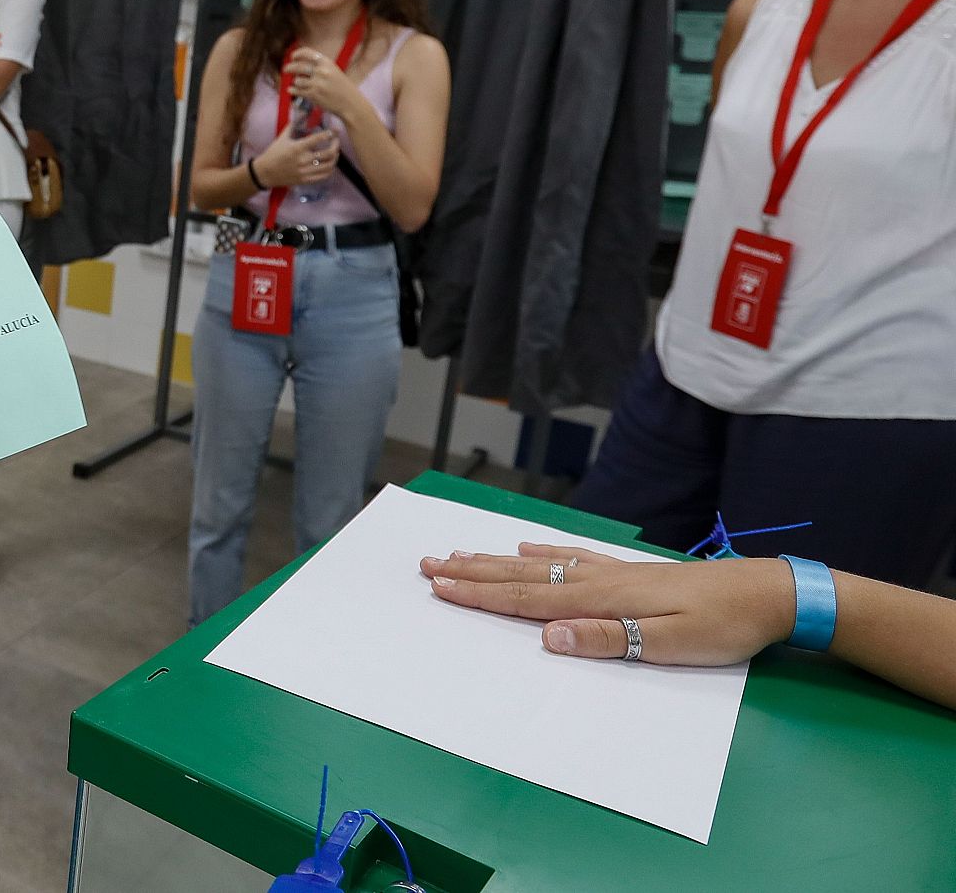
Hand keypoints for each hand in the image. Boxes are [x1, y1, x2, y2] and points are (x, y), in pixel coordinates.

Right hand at [252, 125, 339, 188]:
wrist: (265, 172)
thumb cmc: (273, 153)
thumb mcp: (282, 137)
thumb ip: (293, 125)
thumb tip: (302, 112)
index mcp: (298, 147)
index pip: (318, 138)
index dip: (330, 133)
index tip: (335, 130)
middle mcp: (303, 160)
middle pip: (328, 153)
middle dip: (336, 145)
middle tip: (336, 140)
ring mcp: (305, 171)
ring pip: (329, 165)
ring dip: (335, 157)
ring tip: (335, 152)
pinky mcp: (305, 180)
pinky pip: (323, 176)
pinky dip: (330, 169)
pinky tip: (330, 164)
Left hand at [285, 46, 368, 123]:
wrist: (349, 102)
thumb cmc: (341, 87)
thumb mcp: (333, 70)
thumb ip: (318, 65)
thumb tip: (298, 62)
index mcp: (326, 62)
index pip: (307, 53)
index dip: (297, 54)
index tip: (292, 57)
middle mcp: (321, 71)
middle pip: (298, 66)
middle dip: (289, 68)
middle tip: (286, 69)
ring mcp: (317, 83)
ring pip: (297, 80)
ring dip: (296, 82)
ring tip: (298, 84)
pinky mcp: (313, 95)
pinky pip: (297, 91)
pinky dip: (292, 90)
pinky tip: (291, 90)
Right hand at [419, 544, 796, 665]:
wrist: (767, 594)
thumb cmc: (722, 627)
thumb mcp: (668, 645)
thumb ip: (606, 639)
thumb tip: (547, 635)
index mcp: (601, 600)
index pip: (527, 598)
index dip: (480, 594)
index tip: (439, 587)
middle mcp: (598, 579)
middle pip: (522, 576)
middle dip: (472, 572)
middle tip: (427, 565)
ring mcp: (612, 572)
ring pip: (539, 565)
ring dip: (495, 561)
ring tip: (459, 554)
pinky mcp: (630, 572)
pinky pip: (571, 557)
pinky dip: (542, 553)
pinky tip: (528, 549)